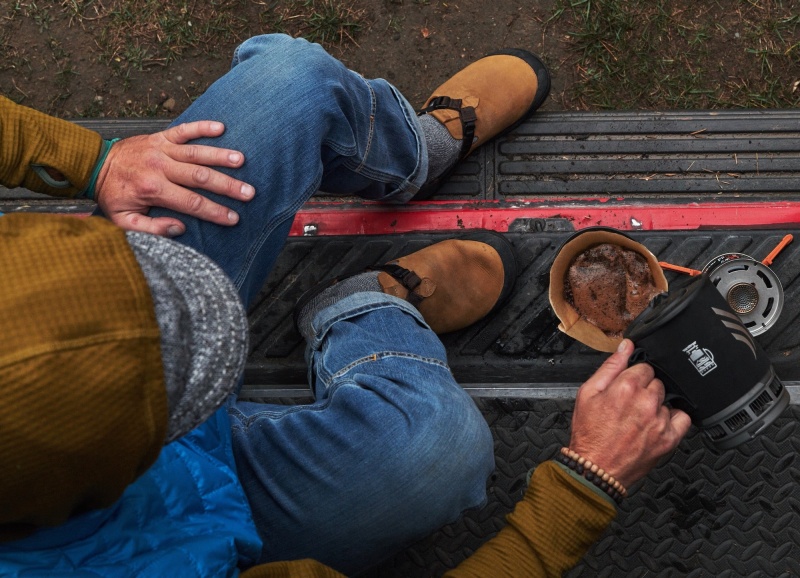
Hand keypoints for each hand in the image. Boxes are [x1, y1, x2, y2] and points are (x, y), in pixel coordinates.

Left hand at [94, 121, 254, 236]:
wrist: (94, 165)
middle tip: (249, 193)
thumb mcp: (124, 221)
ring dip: (221, 156)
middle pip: (200, 177)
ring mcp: (161, 149)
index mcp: (152, 189)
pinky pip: (184, 130)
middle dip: (227, 186)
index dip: (214, 211)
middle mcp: (159, 167)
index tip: (233, 218)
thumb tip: (179, 228)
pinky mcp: (160, 136)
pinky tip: (221, 127)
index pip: (191, 203)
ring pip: (196, 152)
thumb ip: (151, 228)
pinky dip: (202, 127)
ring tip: (242, 161)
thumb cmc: (113, 195)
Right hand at [569, 339, 690, 487]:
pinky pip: (683, 418)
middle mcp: (646, 402)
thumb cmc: (589, 433)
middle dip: (645, 389)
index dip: (634, 376)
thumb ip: (610, 366)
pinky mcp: (669, 438)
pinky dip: (674, 418)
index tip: (627, 386)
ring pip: (667, 399)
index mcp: (626, 387)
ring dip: (656, 405)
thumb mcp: (588, 393)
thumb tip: (626, 346)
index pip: (644, 367)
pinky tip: (658, 423)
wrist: (596, 468)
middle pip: (657, 382)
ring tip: (639, 418)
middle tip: (629, 404)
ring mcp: (660, 421)